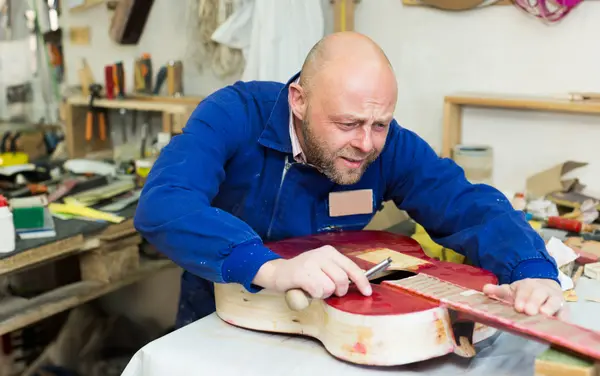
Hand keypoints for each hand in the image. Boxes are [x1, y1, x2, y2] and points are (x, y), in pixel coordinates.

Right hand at [252, 245, 371, 298]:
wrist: (278, 272)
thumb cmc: (304, 273)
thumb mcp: (323, 267)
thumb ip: (339, 271)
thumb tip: (360, 281)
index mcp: (330, 252)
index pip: (352, 267)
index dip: (362, 282)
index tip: (367, 292)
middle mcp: (321, 254)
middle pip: (342, 280)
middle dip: (338, 291)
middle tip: (328, 291)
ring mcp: (310, 263)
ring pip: (330, 288)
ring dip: (323, 294)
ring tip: (314, 288)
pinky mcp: (301, 274)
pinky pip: (317, 291)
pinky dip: (314, 295)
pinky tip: (306, 290)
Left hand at [482, 278, 563, 315]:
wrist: (545, 288)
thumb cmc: (524, 293)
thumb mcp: (511, 291)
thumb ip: (498, 291)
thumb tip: (485, 289)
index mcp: (528, 285)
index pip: (525, 290)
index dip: (522, 298)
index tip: (518, 307)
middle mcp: (543, 290)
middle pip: (540, 294)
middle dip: (534, 302)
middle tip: (529, 311)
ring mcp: (555, 299)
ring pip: (554, 301)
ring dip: (550, 308)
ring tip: (544, 314)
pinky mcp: (564, 309)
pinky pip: (565, 313)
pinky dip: (563, 317)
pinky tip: (559, 324)